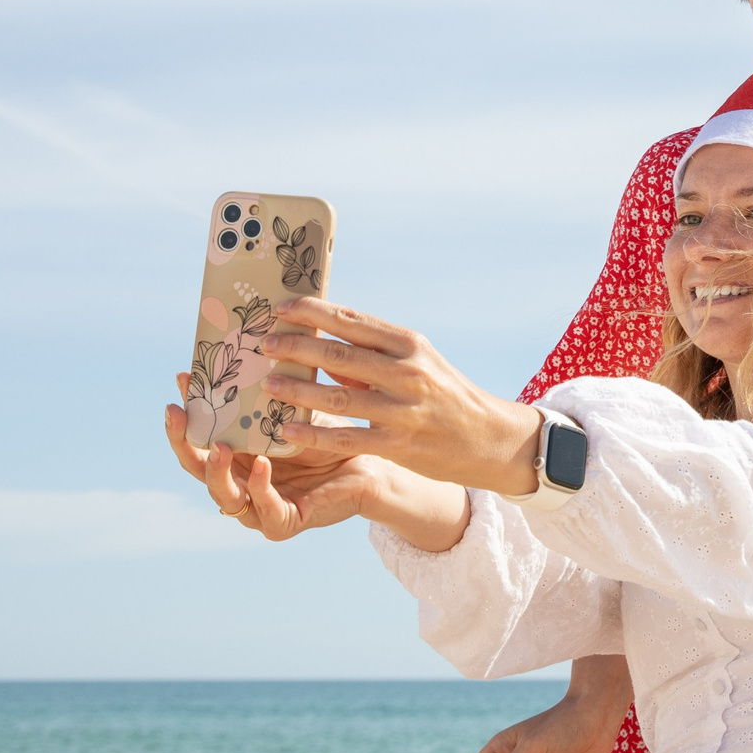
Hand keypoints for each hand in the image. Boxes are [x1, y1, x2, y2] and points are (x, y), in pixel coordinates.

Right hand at [165, 375, 393, 539]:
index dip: (186, 409)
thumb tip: (249, 341)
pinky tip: (262, 464)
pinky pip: (266, 510)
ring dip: (217, 471)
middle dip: (182, 441)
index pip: (198, 437)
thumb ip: (265, 390)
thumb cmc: (327, 436)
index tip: (182, 378)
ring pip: (224, 495)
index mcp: (235, 456)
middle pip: (197, 468)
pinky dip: (261, 488)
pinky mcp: (284, 522)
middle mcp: (239, 482)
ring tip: (220, 447)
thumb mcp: (290, 409)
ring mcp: (258, 506)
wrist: (367, 464)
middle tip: (176, 412)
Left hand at [254, 299, 542, 493]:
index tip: (280, 308)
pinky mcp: (399, 444)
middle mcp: (407, 372)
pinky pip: (347, 438)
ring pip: (339, 396)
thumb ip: (373, 356)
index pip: (352, 321)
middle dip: (296, 345)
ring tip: (268, 383)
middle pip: (339, 353)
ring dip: (299, 388)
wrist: (490, 438)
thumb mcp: (419, 364)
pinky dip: (314, 433)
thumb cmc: (447, 395)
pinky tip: (286, 431)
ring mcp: (403, 409)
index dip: (312, 312)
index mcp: (409, 344)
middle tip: (263, 342)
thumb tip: (322, 347)